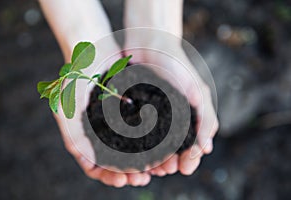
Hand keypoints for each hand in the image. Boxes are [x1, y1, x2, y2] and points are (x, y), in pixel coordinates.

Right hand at [53, 48, 151, 186]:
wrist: (93, 48)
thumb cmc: (75, 76)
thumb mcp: (66, 106)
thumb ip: (74, 135)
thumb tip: (88, 162)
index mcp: (83, 134)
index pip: (93, 165)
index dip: (106, 176)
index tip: (121, 181)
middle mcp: (100, 131)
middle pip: (114, 161)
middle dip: (127, 173)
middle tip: (142, 179)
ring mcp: (115, 121)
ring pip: (130, 149)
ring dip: (141, 161)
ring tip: (154, 169)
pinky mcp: (129, 110)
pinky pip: (141, 130)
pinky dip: (148, 141)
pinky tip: (159, 147)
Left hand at [123, 38, 218, 175]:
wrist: (149, 43)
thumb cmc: (176, 65)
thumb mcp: (195, 91)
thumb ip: (205, 118)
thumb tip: (206, 149)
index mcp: (188, 116)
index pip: (192, 144)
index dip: (190, 158)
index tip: (185, 168)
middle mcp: (170, 119)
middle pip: (172, 149)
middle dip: (170, 162)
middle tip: (166, 170)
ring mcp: (151, 116)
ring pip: (153, 145)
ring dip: (153, 159)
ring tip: (151, 168)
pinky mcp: (134, 112)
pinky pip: (135, 133)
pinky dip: (135, 146)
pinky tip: (133, 155)